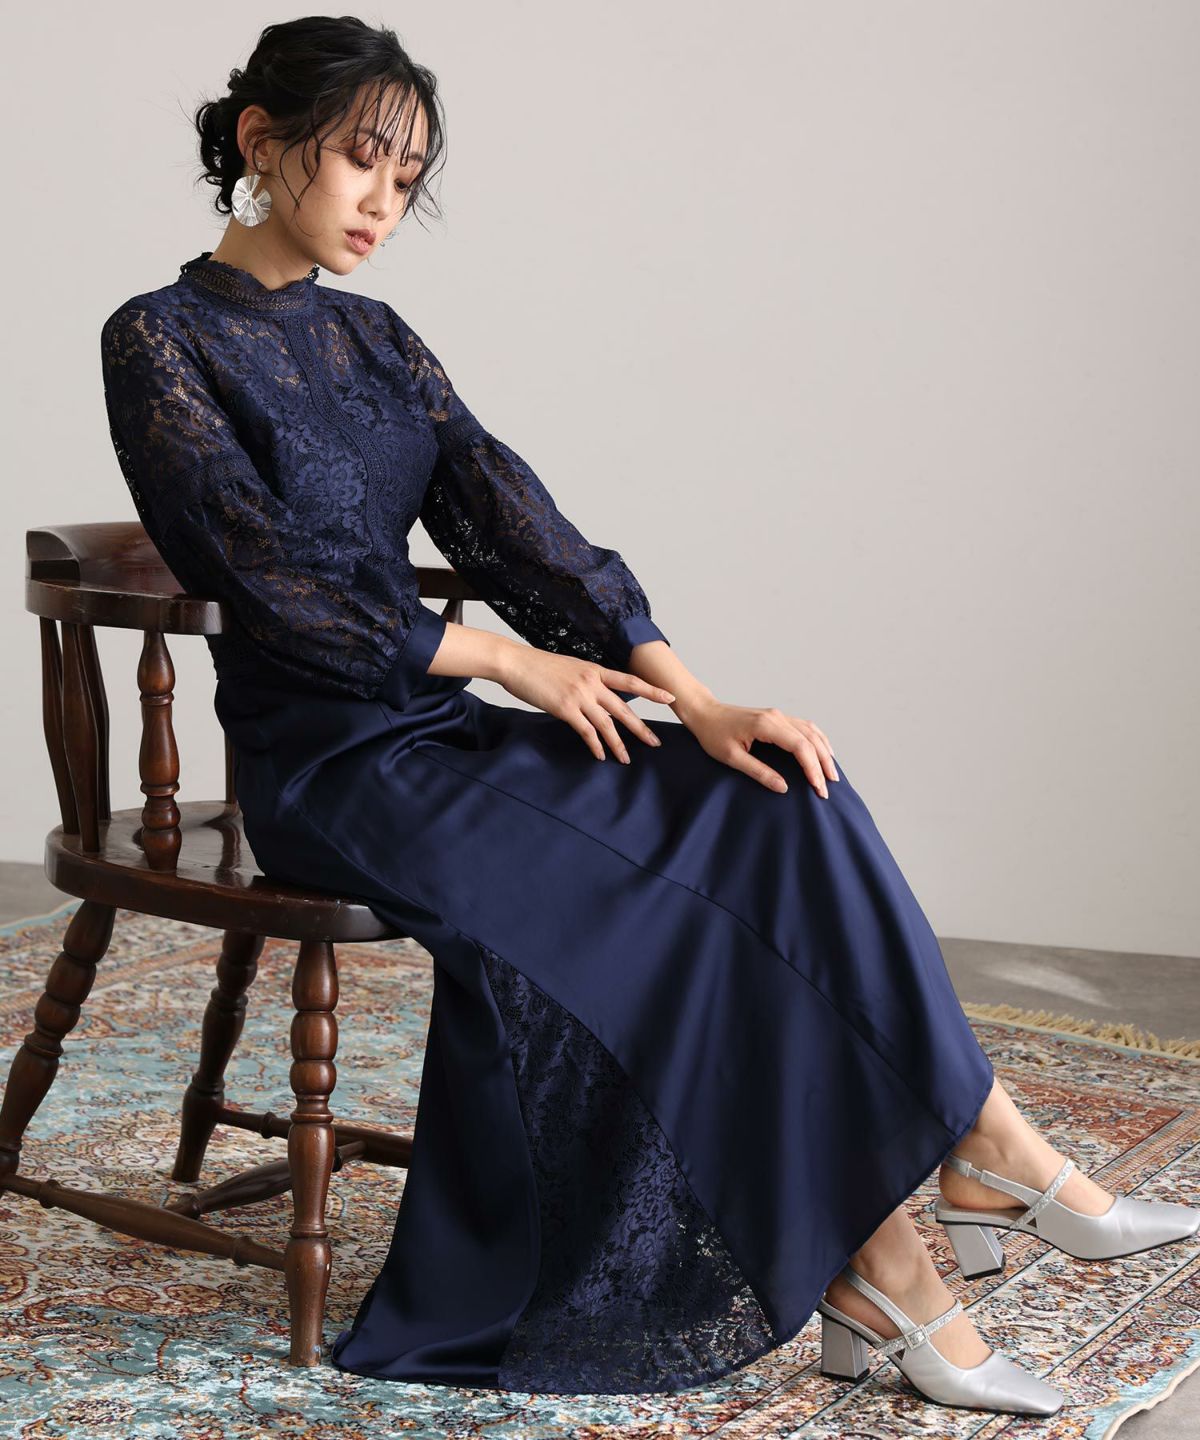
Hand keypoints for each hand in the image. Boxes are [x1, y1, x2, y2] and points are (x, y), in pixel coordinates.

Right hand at [498, 646, 675, 762]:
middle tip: (655, 743)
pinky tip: (600, 755)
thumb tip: (598, 696)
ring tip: (626, 759)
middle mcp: (591, 682)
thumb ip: (588, 681)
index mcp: (595, 670)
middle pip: (623, 709)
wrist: (516, 663)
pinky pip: (586, 731)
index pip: (630, 681)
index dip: (652, 690)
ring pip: (607, 724)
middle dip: (641, 728)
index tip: (670, 698)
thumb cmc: (539, 666)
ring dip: (618, 744)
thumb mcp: (571, 668)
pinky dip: (595, 745)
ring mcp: (579, 695)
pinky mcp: (565, 708)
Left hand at [674, 696, 838, 796]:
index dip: (812, 768)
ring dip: (824, 752)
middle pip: (811, 739)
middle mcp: (777, 717)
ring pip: (811, 731)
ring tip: (831, 773)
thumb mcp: (732, 758)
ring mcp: (778, 715)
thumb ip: (759, 772)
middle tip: (828, 787)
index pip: (800, 747)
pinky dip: (817, 740)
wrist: (704, 713)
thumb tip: (783, 788)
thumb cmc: (713, 735)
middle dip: (822, 764)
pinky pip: (805, 727)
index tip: (818, 788)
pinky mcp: (777, 717)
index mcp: (766, 725)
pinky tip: (823, 751)